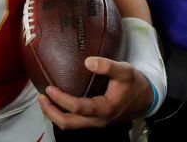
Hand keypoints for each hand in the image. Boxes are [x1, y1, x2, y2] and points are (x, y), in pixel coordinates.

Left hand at [37, 57, 152, 128]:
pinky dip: (63, 113)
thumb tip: (88, 62)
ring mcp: (96, 122)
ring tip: (44, 99)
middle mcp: (98, 120)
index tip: (48, 88)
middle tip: (40, 97)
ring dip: (54, 114)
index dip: (61, 99)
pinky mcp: (94, 120)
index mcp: (105, 109)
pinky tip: (57, 101)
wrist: (146, 99)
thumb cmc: (134, 83)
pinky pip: (75, 121)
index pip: (78, 108)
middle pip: (68, 123)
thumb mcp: (125, 71)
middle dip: (51, 112)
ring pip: (70, 125)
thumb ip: (108, 66)